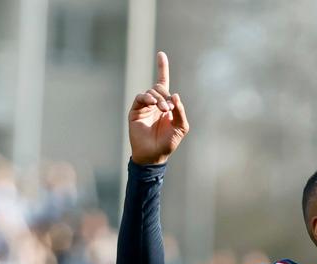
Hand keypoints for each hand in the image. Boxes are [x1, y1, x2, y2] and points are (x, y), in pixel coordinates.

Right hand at [129, 51, 188, 165]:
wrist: (153, 155)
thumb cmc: (168, 143)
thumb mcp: (181, 127)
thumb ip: (180, 111)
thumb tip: (175, 96)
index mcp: (166, 105)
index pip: (163, 82)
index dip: (162, 68)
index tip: (161, 54)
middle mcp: (154, 103)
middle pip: (159, 87)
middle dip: (165, 95)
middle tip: (168, 109)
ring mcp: (144, 107)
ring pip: (151, 92)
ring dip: (158, 99)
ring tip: (162, 110)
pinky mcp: (135, 111)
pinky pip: (140, 98)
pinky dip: (147, 98)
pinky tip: (152, 104)